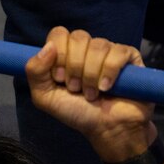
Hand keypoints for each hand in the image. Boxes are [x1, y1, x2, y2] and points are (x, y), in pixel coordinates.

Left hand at [25, 26, 153, 157]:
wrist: (106, 129)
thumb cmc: (76, 113)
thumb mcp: (45, 97)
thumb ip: (35, 72)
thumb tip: (48, 46)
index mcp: (67, 54)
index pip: (59, 33)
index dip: (58, 54)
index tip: (59, 78)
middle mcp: (87, 49)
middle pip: (78, 37)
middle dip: (74, 67)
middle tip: (75, 88)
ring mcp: (109, 51)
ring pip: (98, 45)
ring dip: (91, 74)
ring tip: (91, 94)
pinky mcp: (129, 57)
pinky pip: (118, 52)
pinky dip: (109, 72)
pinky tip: (107, 88)